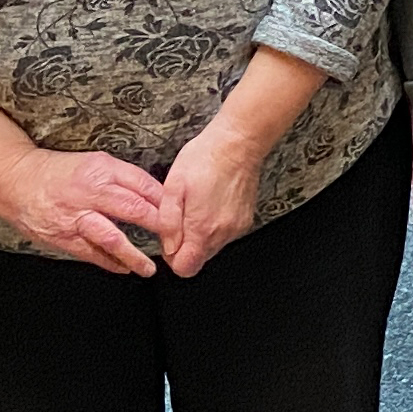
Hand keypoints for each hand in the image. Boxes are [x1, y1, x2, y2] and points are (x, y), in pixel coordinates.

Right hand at [0, 146, 168, 274]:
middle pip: (132, 209)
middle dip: (158, 226)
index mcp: (102, 170)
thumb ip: (125, 179)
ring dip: (134, 255)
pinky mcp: (62, 237)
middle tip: (176, 240)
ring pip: (111, 237)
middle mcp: (90, 193)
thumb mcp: (96, 162)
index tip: (181, 215)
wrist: (17, 181)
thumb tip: (158, 196)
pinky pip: (90, 253)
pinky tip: (124, 268)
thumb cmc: (61, 171)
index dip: (165, 202)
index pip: (143, 185)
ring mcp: (75, 217)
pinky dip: (110, 263)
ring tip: (149, 268)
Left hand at [159, 110, 278, 278]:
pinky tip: (211, 203)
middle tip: (183, 215)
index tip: (171, 239)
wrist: (238, 143)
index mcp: (202, 227)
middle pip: (199, 259)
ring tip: (198, 205)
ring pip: (211, 247)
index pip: (185, 268)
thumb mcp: (172, 187)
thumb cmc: (205, 159)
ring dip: (201, 234)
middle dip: (186, 244)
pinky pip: (225, 234)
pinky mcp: (245, 220)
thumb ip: (168, 223)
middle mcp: (223, 232)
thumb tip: (168, 247)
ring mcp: (237, 228)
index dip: (173, 257)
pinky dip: (215, 225)